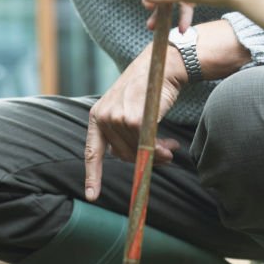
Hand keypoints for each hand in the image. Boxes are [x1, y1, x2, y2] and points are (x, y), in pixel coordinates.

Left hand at [83, 44, 184, 201]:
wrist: (161, 67)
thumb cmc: (147, 89)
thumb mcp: (128, 109)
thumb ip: (125, 133)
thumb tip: (139, 161)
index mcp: (97, 115)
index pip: (92, 150)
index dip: (93, 175)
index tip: (92, 196)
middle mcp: (103, 117)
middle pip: (122, 155)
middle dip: (143, 159)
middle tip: (165, 156)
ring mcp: (117, 118)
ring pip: (136, 151)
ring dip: (157, 154)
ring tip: (171, 148)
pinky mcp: (133, 119)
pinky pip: (147, 146)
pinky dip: (160, 149)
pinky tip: (171, 145)